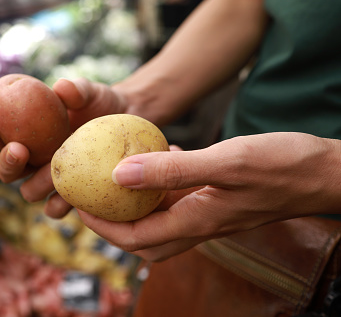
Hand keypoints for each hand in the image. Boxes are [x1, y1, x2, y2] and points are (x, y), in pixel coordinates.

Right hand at [0, 77, 126, 217]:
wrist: (128, 120)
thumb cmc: (100, 103)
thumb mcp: (90, 92)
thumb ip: (76, 90)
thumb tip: (61, 88)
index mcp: (27, 135)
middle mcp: (34, 160)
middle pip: (7, 171)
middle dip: (7, 163)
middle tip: (18, 149)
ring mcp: (51, 180)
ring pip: (29, 192)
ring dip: (34, 184)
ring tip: (49, 171)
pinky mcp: (72, 195)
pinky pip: (56, 208)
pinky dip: (58, 204)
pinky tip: (68, 196)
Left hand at [77, 132, 340, 261]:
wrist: (321, 172)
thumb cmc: (281, 167)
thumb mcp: (224, 162)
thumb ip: (172, 170)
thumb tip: (119, 174)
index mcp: (195, 221)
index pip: (135, 238)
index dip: (102, 227)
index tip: (79, 205)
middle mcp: (198, 223)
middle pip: (143, 238)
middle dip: (112, 224)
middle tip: (91, 199)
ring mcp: (208, 212)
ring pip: (160, 219)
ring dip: (134, 205)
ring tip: (112, 179)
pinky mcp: (216, 198)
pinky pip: (179, 197)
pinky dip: (160, 184)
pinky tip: (156, 157)